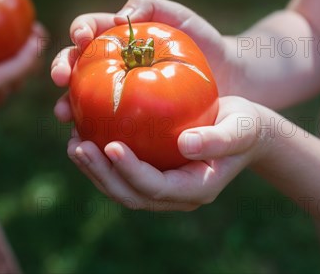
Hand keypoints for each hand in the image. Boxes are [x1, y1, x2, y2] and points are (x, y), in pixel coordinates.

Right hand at [51, 0, 234, 121]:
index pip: (88, 28)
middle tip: (62, 77)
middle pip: (74, 62)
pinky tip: (85, 139)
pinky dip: (90, 131)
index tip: (83, 39)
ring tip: (64, 113)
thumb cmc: (201, 41)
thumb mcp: (177, 16)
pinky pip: (102, 124)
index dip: (80, 31)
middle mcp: (108, 62)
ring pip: (80, 96)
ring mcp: (115, 91)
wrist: (226, 76)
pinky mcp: (125, 118)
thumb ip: (148, 5)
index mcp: (115, 35)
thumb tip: (117, 18)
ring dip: (66, 102)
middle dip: (62, 66)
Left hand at [67, 96, 269, 210]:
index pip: (156, 187)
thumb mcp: (239, 129)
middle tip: (79, 147)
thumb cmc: (245, 125)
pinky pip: (122, 171)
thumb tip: (184, 145)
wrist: (244, 128)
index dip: (131, 170)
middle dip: (102, 173)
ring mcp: (163, 185)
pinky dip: (101, 158)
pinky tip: (85, 134)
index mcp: (196, 188)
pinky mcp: (153, 169)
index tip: (111, 144)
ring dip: (95, 169)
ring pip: (121, 187)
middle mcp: (175, 194)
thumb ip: (217, 140)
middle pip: (131, 194)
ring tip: (74, 144)